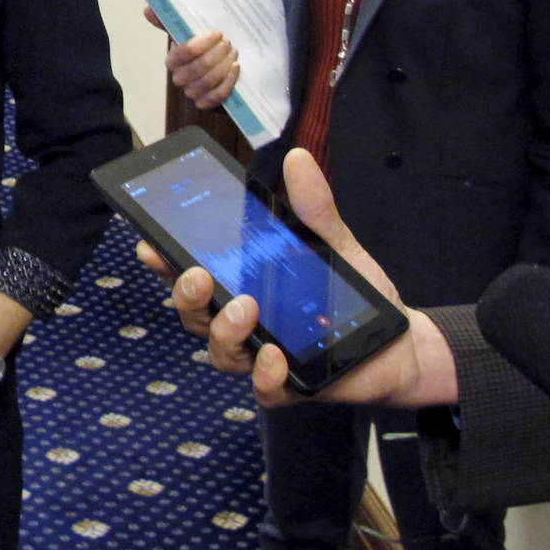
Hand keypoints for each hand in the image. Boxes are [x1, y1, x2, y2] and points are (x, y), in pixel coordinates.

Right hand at [137, 148, 456, 408]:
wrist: (399, 343)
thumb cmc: (351, 294)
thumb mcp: (333, 243)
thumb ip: (313, 207)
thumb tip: (298, 159)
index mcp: (242, 284)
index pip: (191, 274)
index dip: (164, 262)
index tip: (150, 244)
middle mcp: (242, 322)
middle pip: (194, 315)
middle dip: (187, 296)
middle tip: (198, 276)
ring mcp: (260, 356)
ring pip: (220, 353)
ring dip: (225, 332)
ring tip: (245, 310)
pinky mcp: (288, 386)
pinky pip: (263, 390)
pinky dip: (264, 376)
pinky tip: (273, 357)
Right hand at [153, 14, 239, 109]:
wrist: (219, 63)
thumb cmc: (202, 47)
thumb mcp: (188, 32)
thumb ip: (170, 21)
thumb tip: (148, 9)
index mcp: (172, 60)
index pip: (181, 54)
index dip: (200, 44)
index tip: (217, 33)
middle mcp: (179, 78)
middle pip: (196, 69)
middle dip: (215, 55)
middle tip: (228, 43)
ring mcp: (192, 92)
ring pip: (207, 83)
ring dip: (223, 66)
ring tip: (233, 53)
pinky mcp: (206, 103)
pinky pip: (216, 96)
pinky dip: (228, 82)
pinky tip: (235, 67)